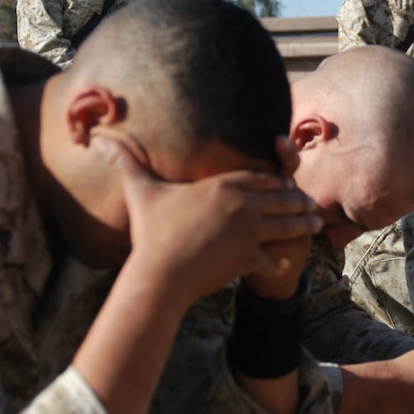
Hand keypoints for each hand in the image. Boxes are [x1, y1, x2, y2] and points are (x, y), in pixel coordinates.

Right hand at [96, 136, 320, 306]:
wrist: (161, 273)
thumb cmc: (151, 232)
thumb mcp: (142, 192)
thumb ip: (126, 163)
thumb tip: (97, 140)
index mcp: (224, 185)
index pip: (261, 176)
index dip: (276, 179)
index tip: (286, 180)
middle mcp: (243, 205)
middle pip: (281, 197)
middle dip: (297, 199)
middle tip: (310, 201)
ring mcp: (250, 232)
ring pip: (287, 224)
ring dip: (303, 224)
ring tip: (316, 223)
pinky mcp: (251, 257)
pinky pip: (274, 257)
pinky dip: (282, 261)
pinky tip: (291, 262)